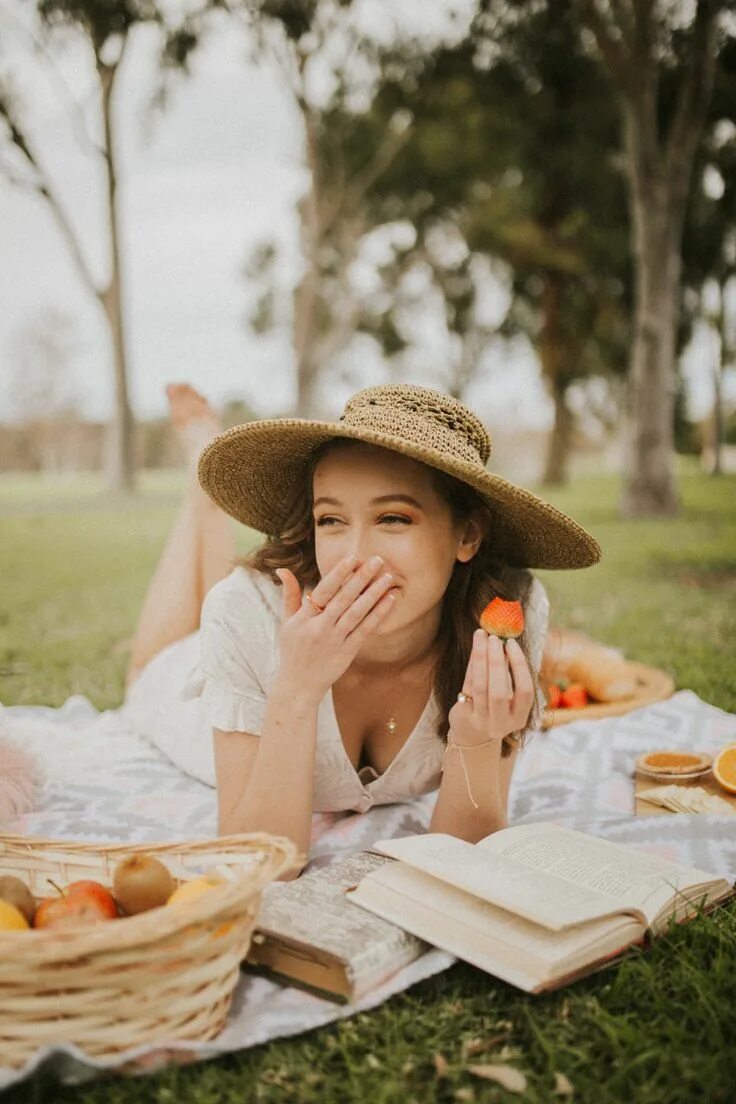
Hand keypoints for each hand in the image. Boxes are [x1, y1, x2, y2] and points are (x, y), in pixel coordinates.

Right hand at [274, 553, 395, 701]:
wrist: (298, 686)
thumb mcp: (286, 622)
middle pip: (344, 598)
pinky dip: (378, 614)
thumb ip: (289, 594)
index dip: (339, 573)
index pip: (323, 590)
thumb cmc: (292, 650)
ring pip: (357, 612)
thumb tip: (283, 568)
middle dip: (362, 578)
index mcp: (304, 618)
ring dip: (374, 594)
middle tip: (378, 560)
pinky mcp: (348, 652)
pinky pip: (365, 629)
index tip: (353, 557)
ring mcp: (335, 640)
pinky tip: (390, 600)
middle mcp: (320, 628)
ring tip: (388, 578)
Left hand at [448, 629, 533, 746]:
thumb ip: (507, 673)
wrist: (471, 735)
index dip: (519, 666)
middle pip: (499, 691)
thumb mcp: (506, 696)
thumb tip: (504, 641)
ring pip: (480, 687)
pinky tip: (475, 649)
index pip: (525, 691)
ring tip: (481, 636)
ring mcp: (481, 722)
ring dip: (481, 658)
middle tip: (494, 638)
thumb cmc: (493, 708)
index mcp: (519, 718)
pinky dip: (471, 665)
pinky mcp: (464, 716)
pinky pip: (467, 686)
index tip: (512, 643)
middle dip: (496, 661)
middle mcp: (501, 723)